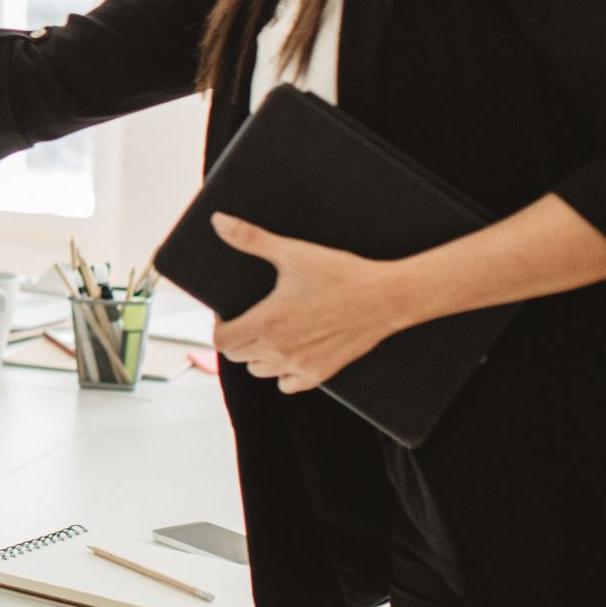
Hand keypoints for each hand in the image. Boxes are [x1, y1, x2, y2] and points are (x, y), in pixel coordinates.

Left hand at [209, 213, 414, 392]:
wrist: (387, 297)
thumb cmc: (340, 274)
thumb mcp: (292, 252)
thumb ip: (251, 238)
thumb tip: (219, 221)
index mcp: (266, 324)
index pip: (221, 341)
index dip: (218, 326)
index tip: (226, 313)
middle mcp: (279, 351)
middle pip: (237, 356)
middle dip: (236, 337)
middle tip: (248, 318)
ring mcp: (300, 366)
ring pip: (259, 370)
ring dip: (257, 355)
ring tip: (269, 332)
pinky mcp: (321, 374)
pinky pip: (287, 385)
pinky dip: (283, 373)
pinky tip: (291, 352)